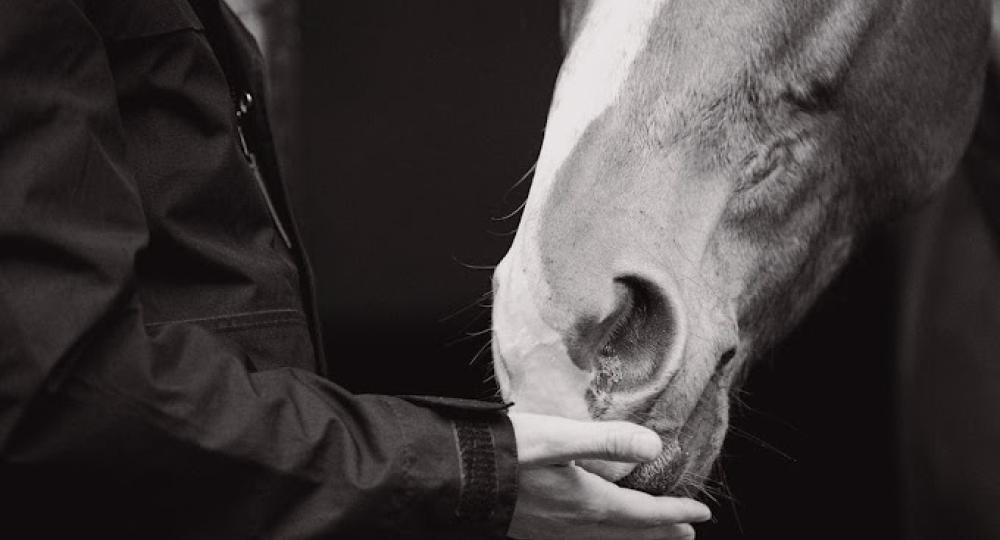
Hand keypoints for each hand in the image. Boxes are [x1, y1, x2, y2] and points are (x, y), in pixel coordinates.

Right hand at [507, 413, 710, 539]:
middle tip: (687, 533)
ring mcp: (551, 532)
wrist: (451, 477)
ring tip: (651, 536)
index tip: (701, 514)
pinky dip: (601, 539)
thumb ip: (607, 440)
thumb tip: (655, 445)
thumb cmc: (502, 452)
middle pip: (628, 533)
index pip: (642, 513)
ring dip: (633, 538)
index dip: (674, 513)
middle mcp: (572, 525)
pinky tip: (593, 534)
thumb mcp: (558, 437)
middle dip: (660, 531)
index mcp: (586, 503)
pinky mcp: (532, 531)